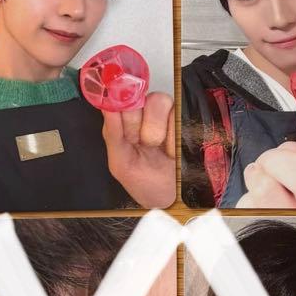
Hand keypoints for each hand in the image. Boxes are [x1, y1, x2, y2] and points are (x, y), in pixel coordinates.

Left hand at [102, 92, 175, 208]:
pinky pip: (178, 116)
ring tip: (159, 149)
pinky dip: (173, 138)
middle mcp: (147, 111)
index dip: (123, 114)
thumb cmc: (145, 181)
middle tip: (143, 146)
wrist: (173, 199)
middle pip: (139, 97)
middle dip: (138, 127)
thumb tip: (108, 109)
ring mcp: (169, 112)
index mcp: (127, 120)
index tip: (127, 134)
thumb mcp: (121, 163)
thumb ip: (112, 134)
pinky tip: (172, 150)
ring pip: (159, 101)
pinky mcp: (187, 118)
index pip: (121, 96)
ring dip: (156, 133)